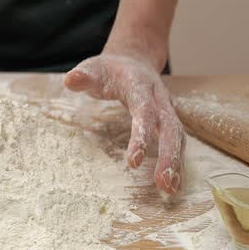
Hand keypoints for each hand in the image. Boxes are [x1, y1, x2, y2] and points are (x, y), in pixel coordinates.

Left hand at [64, 52, 185, 196]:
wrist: (133, 60)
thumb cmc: (110, 69)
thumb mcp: (94, 68)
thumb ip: (84, 76)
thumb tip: (71, 80)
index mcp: (139, 84)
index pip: (144, 110)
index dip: (141, 135)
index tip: (134, 162)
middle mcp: (159, 97)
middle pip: (169, 127)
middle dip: (168, 155)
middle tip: (163, 183)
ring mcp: (166, 109)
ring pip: (177, 136)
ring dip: (175, 163)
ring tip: (169, 189)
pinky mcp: (168, 120)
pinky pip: (176, 141)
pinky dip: (176, 162)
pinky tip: (171, 184)